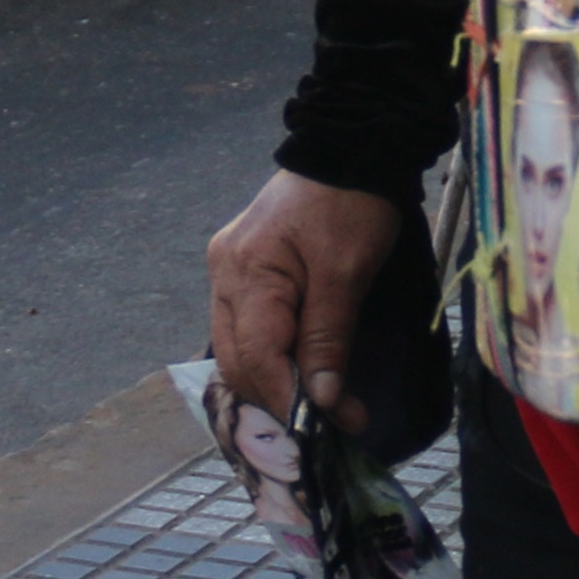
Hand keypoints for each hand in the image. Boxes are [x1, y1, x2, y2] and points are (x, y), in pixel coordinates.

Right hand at [207, 170, 403, 429]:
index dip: (286, 398)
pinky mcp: (245, 272)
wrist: (351, 148)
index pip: (256, 355)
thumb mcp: (348, 272)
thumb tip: (322, 401)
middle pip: (238, 358)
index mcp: (246, 271)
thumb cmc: (353, 203)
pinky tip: (296, 377)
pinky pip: (248, 328)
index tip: (325, 429)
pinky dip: (270, 357)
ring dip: (274, 382)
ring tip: (318, 413)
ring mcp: (229, 272)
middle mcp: (224, 274)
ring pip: (240, 348)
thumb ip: (328, 337)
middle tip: (329, 430)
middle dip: (279, 399)